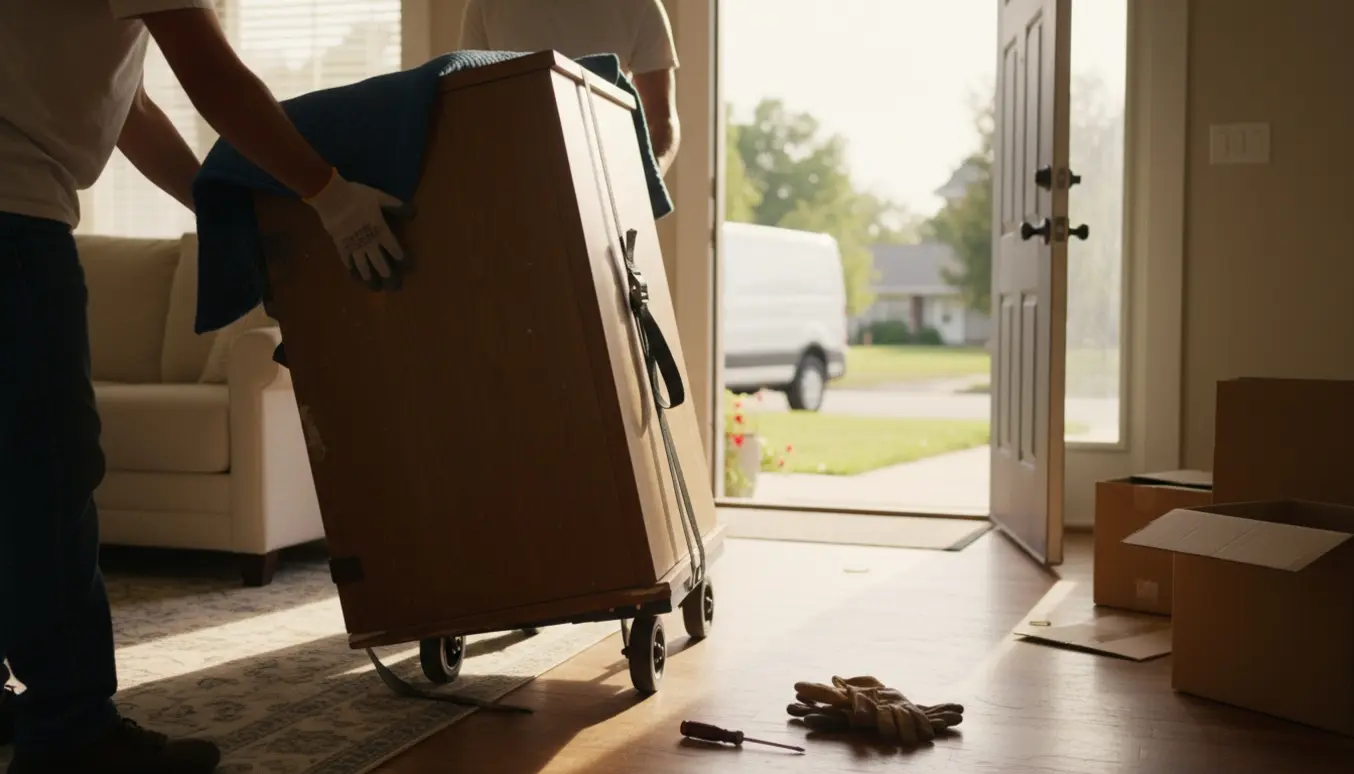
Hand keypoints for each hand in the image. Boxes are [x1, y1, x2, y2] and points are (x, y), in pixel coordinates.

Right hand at [304, 170, 407, 284]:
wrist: (332, 197)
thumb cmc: (357, 196)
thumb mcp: (380, 197)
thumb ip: (396, 206)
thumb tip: (415, 212)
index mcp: (381, 231)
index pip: (395, 250)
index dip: (402, 260)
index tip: (408, 267)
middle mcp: (369, 243)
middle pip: (381, 264)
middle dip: (389, 276)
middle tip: (394, 288)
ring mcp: (354, 247)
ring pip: (364, 267)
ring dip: (371, 279)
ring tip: (375, 289)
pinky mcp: (340, 246)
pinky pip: (347, 262)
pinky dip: (352, 271)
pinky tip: (355, 277)